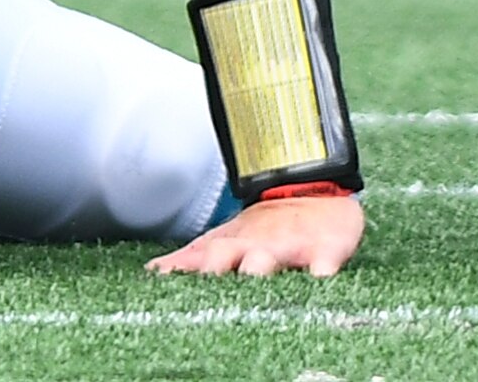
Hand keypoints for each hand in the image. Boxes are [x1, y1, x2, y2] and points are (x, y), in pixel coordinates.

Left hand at [148, 190, 364, 276]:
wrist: (311, 188)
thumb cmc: (264, 229)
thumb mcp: (225, 240)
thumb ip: (191, 259)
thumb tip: (152, 272)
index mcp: (227, 246)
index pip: (198, 258)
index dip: (179, 270)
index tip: (159, 281)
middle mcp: (252, 247)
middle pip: (227, 255)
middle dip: (213, 269)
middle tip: (202, 289)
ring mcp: (288, 247)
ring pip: (269, 258)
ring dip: (257, 268)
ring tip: (252, 278)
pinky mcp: (325, 249)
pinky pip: (324, 260)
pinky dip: (321, 269)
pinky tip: (318, 278)